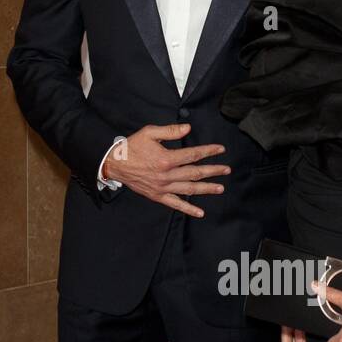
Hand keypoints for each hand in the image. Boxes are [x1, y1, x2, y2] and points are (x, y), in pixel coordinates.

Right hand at [103, 123, 230, 217]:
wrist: (114, 164)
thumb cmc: (131, 147)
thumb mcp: (149, 133)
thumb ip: (170, 131)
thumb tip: (188, 128)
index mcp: (166, 158)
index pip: (193, 154)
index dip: (209, 151)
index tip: (220, 150)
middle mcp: (167, 175)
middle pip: (195, 173)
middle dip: (213, 171)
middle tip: (227, 170)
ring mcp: (163, 187)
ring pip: (189, 189)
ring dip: (206, 189)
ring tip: (220, 188)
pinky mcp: (157, 196)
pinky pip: (175, 204)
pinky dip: (188, 209)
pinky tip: (200, 213)